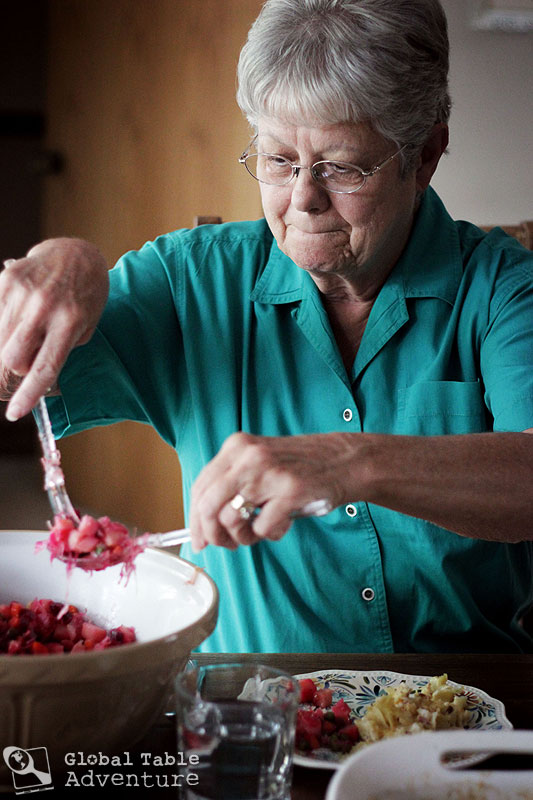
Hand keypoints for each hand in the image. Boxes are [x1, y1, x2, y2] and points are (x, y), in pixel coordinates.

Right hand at [0, 238, 108, 419]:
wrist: (76, 254)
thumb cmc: (85, 296)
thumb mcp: (87, 326)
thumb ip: (62, 349)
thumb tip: (34, 374)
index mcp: (71, 321)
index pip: (45, 366)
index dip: (29, 393)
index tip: (15, 413)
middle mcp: (45, 306)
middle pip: (13, 357)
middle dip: (18, 368)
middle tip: (28, 359)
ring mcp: (23, 291)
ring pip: (0, 341)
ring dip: (10, 348)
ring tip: (28, 333)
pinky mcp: (6, 280)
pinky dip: (3, 327)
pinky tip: (19, 319)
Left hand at [189, 431, 357, 549]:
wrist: (346, 460)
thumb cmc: (302, 467)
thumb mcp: (260, 462)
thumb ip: (233, 483)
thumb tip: (204, 524)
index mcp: (237, 446)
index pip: (200, 487)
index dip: (194, 519)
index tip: (199, 539)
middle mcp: (249, 456)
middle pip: (208, 505)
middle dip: (213, 534)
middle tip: (226, 545)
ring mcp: (269, 472)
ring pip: (232, 519)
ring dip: (242, 537)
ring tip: (258, 533)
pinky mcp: (291, 491)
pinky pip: (263, 528)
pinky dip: (270, 535)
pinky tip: (283, 525)